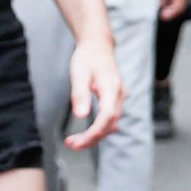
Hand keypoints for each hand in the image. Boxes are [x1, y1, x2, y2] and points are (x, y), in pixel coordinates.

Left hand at [65, 30, 125, 151]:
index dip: (93, 133)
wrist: (98, 45)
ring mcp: (119, 97)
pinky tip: (85, 133)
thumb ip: (80, 94)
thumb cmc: (87, 57)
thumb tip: (80, 116)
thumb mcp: (79, 73)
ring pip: (112, 124)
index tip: (77, 142)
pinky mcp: (115, 99)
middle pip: (110, 125)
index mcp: (112, 88)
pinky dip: (99, 129)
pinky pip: (110, 119)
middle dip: (92, 139)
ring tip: (75, 141)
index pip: (107, 118)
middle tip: (71, 145)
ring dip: (95, 136)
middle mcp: (119, 95)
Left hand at [160, 0, 190, 19]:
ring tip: (164, 10)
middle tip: (162, 16)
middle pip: (181, 8)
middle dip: (172, 13)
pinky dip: (176, 3)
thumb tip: (161, 6)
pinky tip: (168, 2)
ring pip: (182, 4)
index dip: (170, 14)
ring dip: (174, 8)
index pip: (178, 8)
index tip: (162, 17)